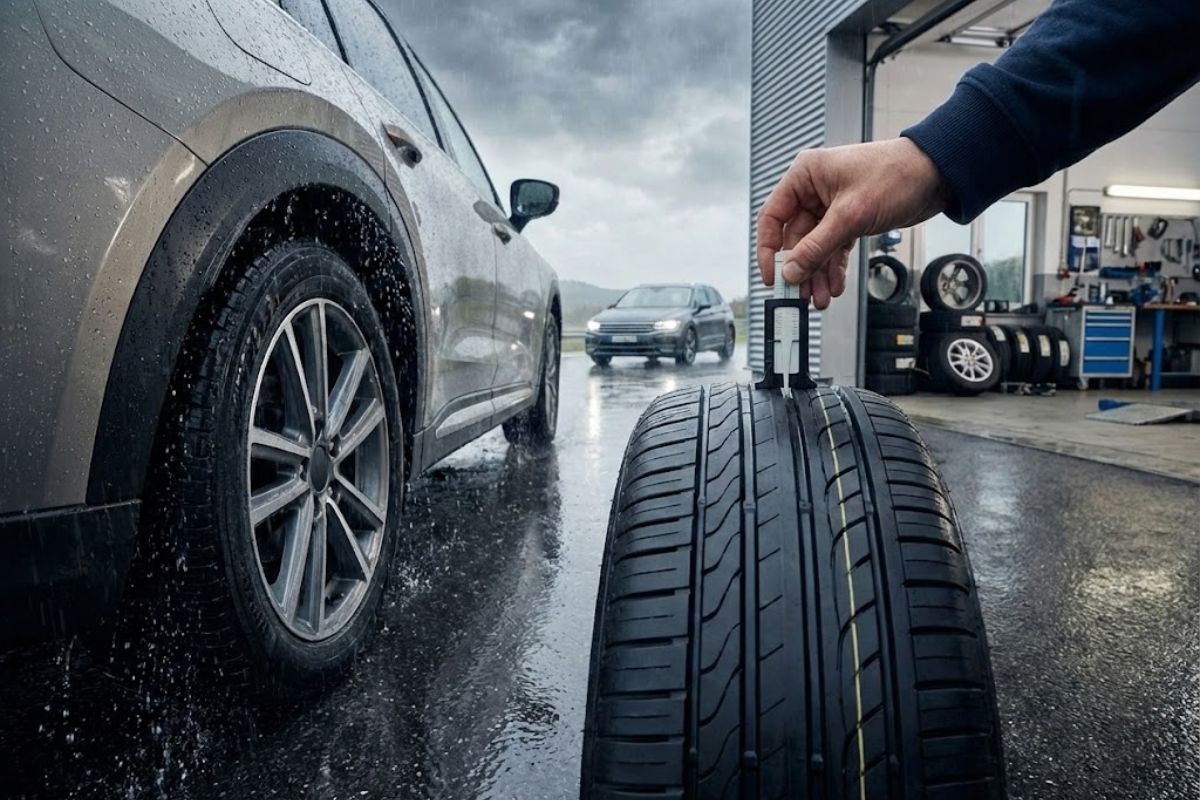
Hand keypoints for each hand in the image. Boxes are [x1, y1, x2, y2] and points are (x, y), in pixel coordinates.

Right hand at [755, 137, 950, 308]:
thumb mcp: (851, 215)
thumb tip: (790, 272)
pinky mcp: (850, 218)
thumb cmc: (896, 175)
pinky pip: (834, 247)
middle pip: (795, 237)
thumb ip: (817, 246)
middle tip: (802, 295)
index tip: (773, 277)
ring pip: (815, 246)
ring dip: (818, 273)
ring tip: (822, 297)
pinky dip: (834, 266)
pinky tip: (836, 284)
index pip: (773, 217)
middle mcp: (814, 189)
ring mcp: (832, 205)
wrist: (938, 174)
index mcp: (805, 175)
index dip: (769, 249)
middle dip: (801, 268)